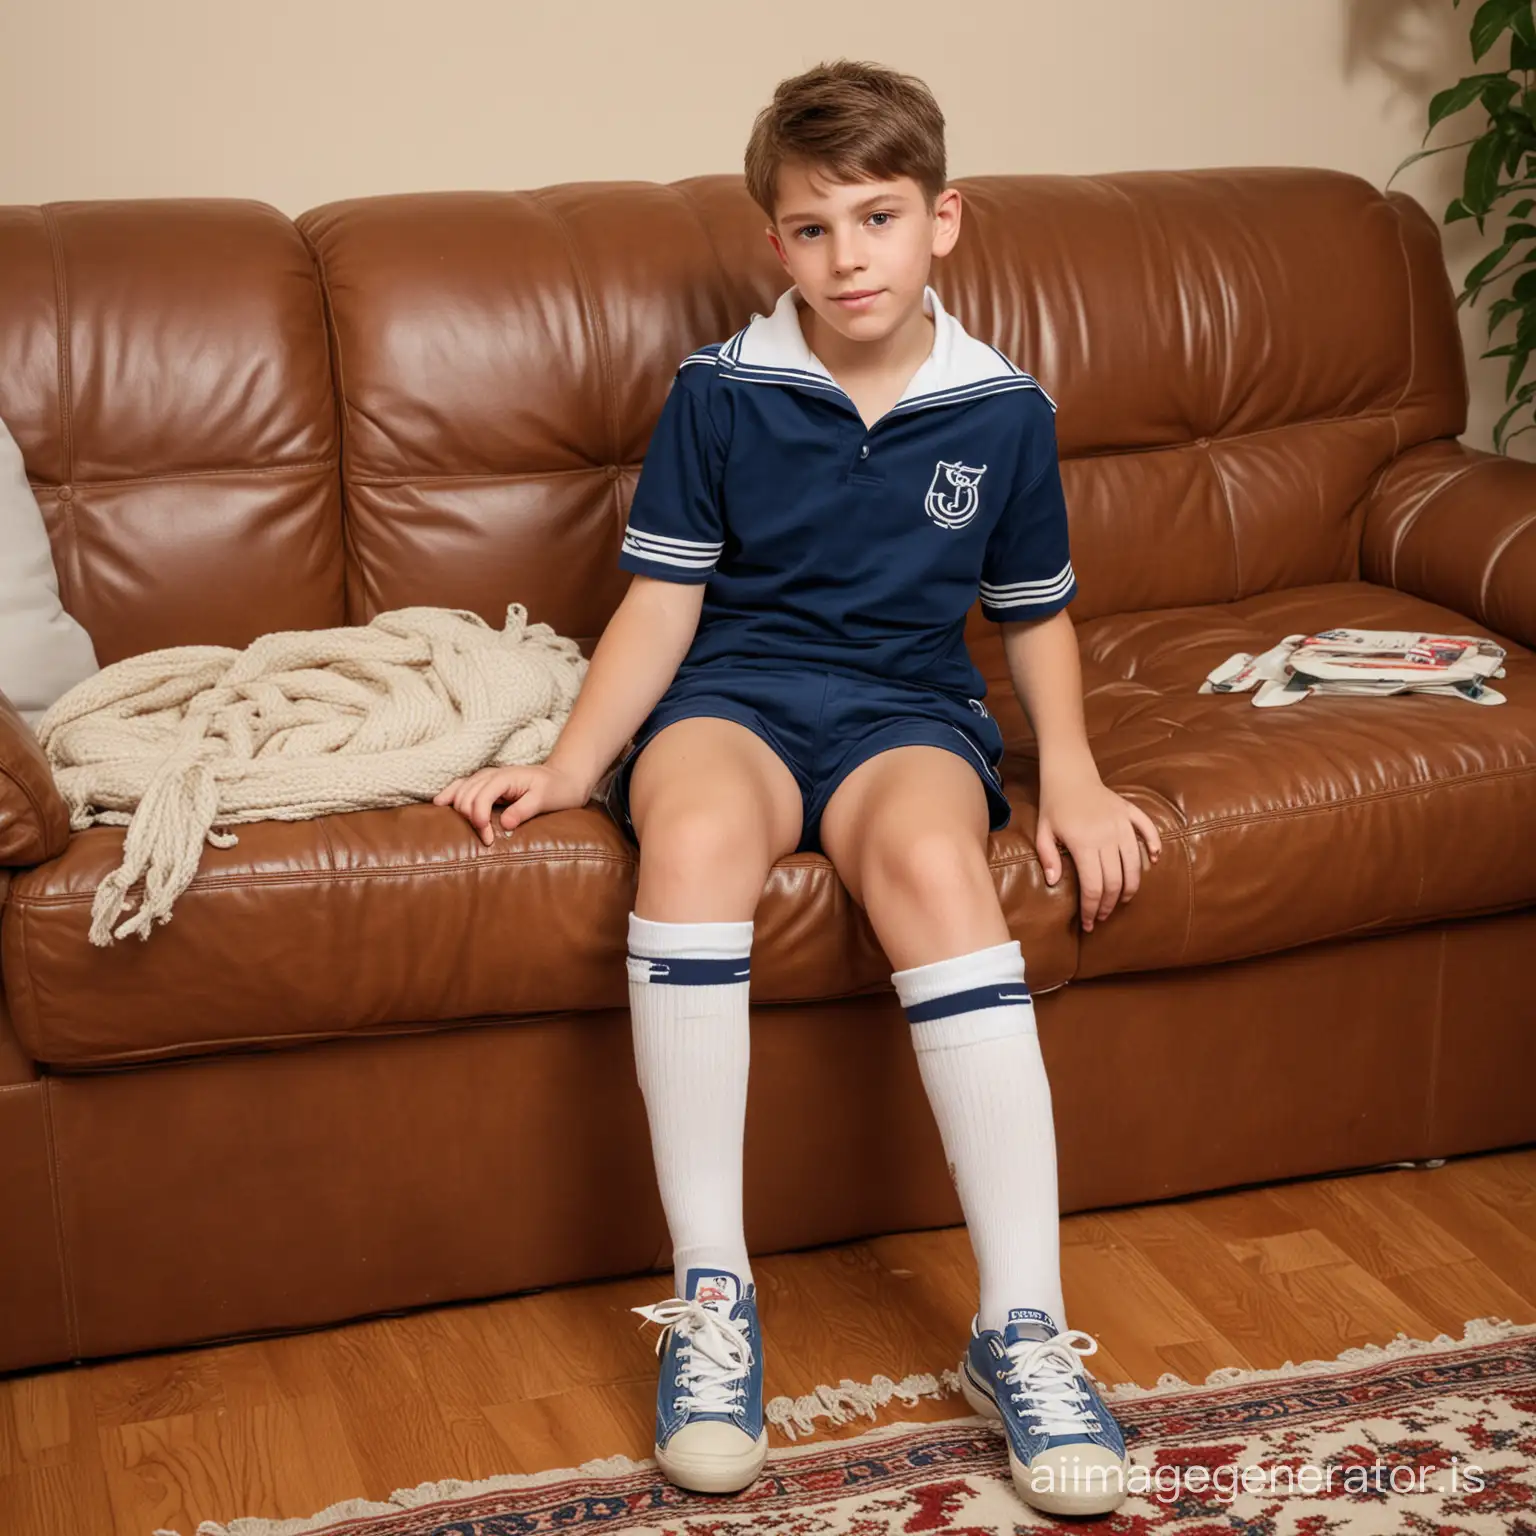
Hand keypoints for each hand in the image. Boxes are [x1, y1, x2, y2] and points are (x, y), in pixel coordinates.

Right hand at [432, 762, 592, 845]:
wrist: (564, 777)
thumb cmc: (557, 789)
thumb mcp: (544, 800)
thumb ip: (523, 810)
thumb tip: (504, 825)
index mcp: (505, 778)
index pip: (480, 798)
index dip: (479, 820)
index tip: (488, 841)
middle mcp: (492, 774)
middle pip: (466, 796)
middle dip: (470, 819)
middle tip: (484, 841)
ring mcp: (487, 777)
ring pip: (460, 791)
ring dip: (459, 810)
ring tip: (467, 831)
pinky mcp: (486, 783)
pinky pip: (462, 786)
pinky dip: (451, 795)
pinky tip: (440, 804)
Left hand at [1035, 775, 1160, 931]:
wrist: (1069, 774)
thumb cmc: (1054, 806)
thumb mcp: (1043, 832)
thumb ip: (1048, 857)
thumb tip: (1053, 882)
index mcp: (1083, 843)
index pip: (1094, 886)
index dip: (1093, 909)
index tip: (1090, 923)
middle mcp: (1106, 835)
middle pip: (1115, 881)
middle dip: (1109, 904)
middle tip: (1102, 915)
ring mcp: (1121, 823)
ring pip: (1134, 864)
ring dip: (1130, 886)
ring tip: (1121, 899)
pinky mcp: (1130, 813)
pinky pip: (1149, 831)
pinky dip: (1153, 847)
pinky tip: (1152, 861)